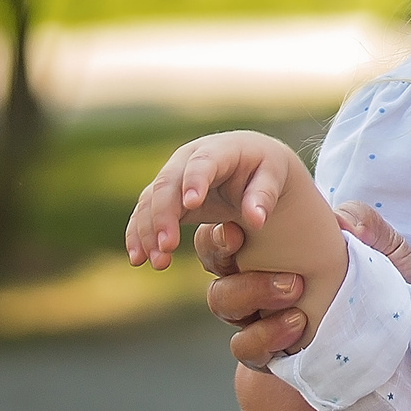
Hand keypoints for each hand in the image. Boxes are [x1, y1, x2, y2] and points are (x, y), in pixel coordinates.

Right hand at [126, 130, 304, 268]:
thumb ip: (264, 196)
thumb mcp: (273, 176)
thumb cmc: (264, 169)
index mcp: (220, 150)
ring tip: (157, 261)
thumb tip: (256, 220)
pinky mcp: (164, 197)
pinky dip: (138, 235)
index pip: (204, 162)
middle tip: (167, 247)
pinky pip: (144, 214)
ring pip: (150, 201)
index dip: (195, 181)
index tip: (191, 204)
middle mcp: (188, 160)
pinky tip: (137, 258)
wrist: (249, 164)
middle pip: (167, 185)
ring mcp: (173, 178)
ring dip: (147, 231)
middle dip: (164, 216)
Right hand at [199, 202, 410, 368]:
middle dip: (222, 255)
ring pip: (222, 303)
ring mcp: (257, 319)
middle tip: (251, 246)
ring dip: (251, 292)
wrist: (404, 335)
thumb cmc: (385, 282)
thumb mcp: (385, 247)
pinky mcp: (269, 355)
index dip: (218, 232)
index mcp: (272, 248)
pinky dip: (265, 337)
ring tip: (294, 290)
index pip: (226, 235)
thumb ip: (363, 223)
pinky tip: (296, 325)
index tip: (236, 228)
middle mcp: (255, 281)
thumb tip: (339, 220)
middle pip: (213, 263)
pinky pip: (246, 349)